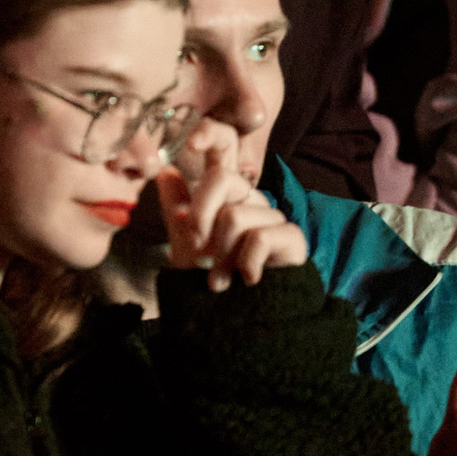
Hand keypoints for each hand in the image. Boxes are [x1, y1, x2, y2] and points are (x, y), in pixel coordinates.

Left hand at [157, 123, 306, 289]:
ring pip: (234, 216)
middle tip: (198, 248)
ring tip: (219, 280)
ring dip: (219, 256)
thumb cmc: (210, 278)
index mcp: (224, 191)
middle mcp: (250, 196)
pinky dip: (245, 265)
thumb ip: (177, 207)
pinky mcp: (292, 238)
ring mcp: (272, 216)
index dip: (210, 133)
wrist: (235, 322)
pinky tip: (247, 280)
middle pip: (223, 179)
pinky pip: (261, 237)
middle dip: (201, 217)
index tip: (191, 142)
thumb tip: (164, 169)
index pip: (224, 144)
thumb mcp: (184, 242)